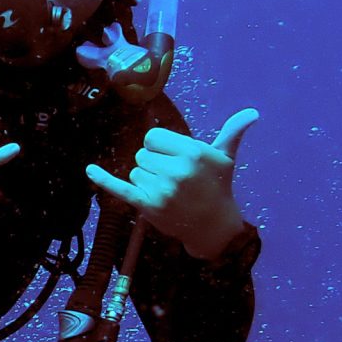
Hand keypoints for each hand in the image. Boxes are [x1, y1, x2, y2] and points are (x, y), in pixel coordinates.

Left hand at [86, 109, 258, 259]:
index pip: (152, 137)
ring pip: (134, 172)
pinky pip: (120, 188)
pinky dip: (103, 179)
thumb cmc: (218, 188)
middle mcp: (176, 169)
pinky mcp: (148, 206)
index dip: (160, 148)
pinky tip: (89, 170)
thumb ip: (232, 132)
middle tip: (174, 180)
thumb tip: (252, 113)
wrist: (214, 228)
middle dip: (154, 165)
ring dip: (146, 181)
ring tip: (169, 192)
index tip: (174, 160)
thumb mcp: (225, 159)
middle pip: (142, 154)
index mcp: (192, 152)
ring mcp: (161, 189)